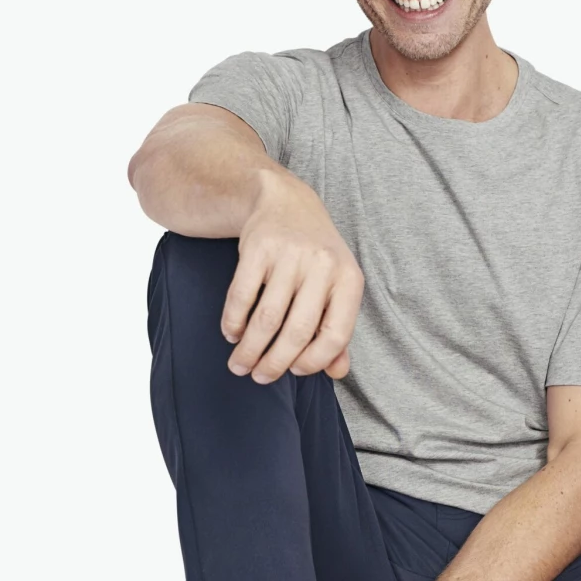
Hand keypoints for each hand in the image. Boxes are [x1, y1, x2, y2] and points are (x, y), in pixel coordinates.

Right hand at [224, 171, 363, 382]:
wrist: (286, 202)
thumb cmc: (315, 257)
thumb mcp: (336, 287)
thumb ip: (337, 330)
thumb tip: (336, 372)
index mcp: (349, 280)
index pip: (335, 334)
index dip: (314, 361)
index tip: (295, 371)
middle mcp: (322, 266)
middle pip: (297, 331)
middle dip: (275, 363)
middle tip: (259, 378)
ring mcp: (290, 255)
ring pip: (266, 318)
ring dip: (249, 349)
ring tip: (239, 365)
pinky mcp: (258, 248)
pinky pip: (242, 296)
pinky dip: (233, 321)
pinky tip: (231, 334)